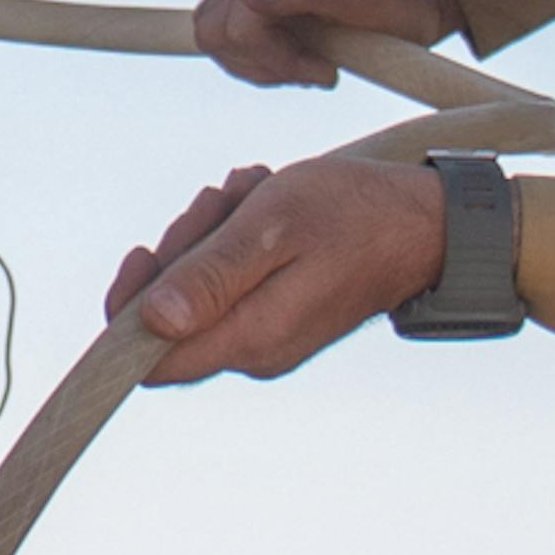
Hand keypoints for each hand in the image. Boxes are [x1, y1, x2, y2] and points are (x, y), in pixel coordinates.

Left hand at [106, 149, 449, 384]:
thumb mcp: (271, 228)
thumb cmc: (353, 215)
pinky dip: (239, 236)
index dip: (128, 309)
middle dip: (184, 246)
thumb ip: (210, 278)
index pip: (151, 362)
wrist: (426, 223)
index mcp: (250, 339)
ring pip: (203, 287)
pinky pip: (235, 280)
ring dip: (214, 231)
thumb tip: (151, 323)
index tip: (145, 252)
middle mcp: (255, 351)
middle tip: (222, 201)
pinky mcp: (280, 314)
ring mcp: (268, 335)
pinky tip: (266, 202)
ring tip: (255, 192)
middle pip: (172, 315)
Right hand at [189, 0, 463, 89]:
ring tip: (314, 64)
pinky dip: (262, 65)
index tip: (326, 70)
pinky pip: (230, 47)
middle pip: (216, 30)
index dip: (276, 56)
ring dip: (263, 67)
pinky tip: (302, 61)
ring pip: (216, 41)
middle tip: (317, 69)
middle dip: (265, 62)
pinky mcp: (255, 4)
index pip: (238, 20)